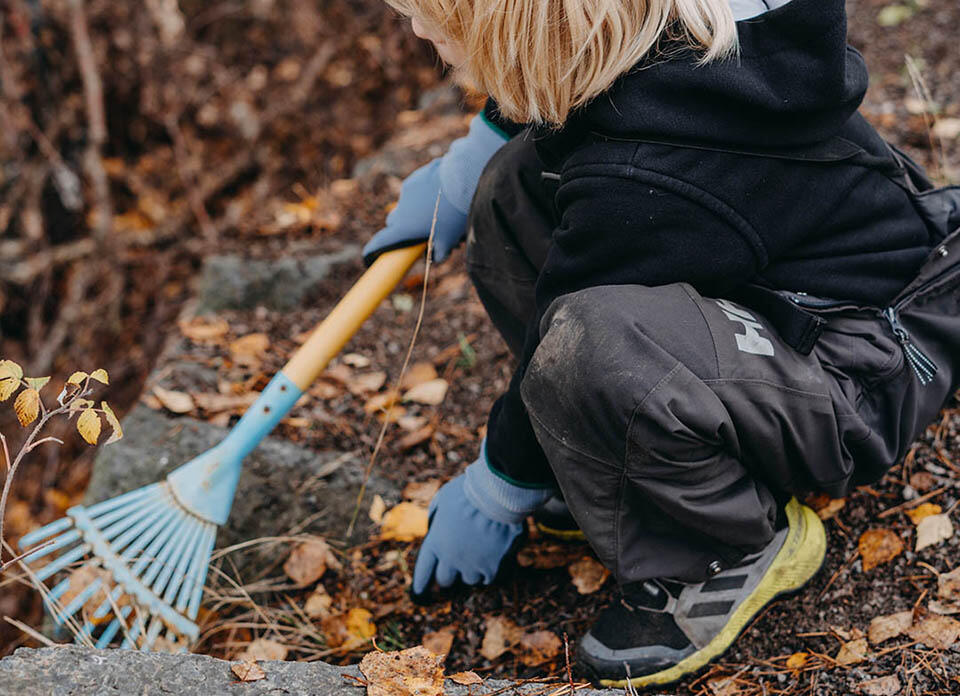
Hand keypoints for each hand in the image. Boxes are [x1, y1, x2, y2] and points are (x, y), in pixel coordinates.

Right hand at [363, 113, 507, 265]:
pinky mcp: (418, 176)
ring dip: (417, 209)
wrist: (464, 181)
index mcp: (404, 227)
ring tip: (442, 211)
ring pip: (408, 203)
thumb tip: (435, 258)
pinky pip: (418, 188)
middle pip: (394, 221)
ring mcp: (408, 190)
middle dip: (402, 227)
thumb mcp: (449, 241)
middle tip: (420, 232)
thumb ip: (439, 254)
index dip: (373, 250)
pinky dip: (426, 193)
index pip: (381, 242)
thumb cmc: (455, 216)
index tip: (368, 256)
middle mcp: (401, 208)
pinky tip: (444, 195)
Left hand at [411, 474, 522, 595]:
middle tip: (455, 567)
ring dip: (471, 570)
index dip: (420, 582)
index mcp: (436, 541)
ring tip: (478, 556)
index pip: (424, 569)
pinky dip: (488, 571)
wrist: (494, 497)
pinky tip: (491, 562)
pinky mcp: (490, 567)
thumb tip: (435, 526)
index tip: (418, 591)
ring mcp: (470, 564)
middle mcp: (450, 558)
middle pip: (445, 579)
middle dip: (448, 574)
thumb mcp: (443, 499)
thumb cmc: (467, 493)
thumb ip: (437, 516)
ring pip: (468, 580)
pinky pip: (487, 578)